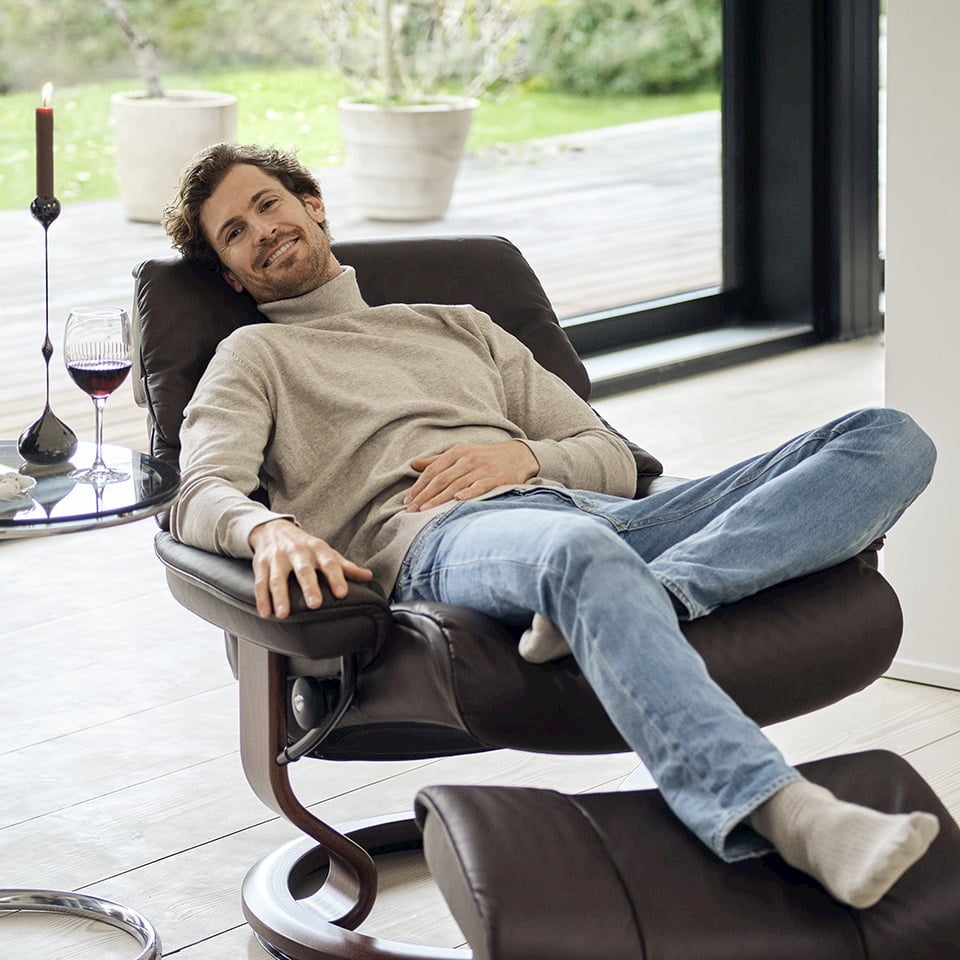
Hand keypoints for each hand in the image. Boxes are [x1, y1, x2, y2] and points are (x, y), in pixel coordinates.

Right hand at [248, 518, 372, 618]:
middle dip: (309, 586)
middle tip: (314, 604)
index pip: (329, 563)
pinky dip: (262, 599)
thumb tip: (368, 576)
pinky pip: (260, 582)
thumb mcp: (326, 552)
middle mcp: (297, 552)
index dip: (336, 578)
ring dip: (279, 596)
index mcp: (317, 549)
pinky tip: (266, 613)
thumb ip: (345, 566)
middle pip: (303, 569)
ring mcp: (277, 558)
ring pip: (277, 578)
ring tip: (283, 614)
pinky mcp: (261, 564)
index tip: (342, 593)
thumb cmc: (305, 546)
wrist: (273, 529)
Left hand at [405, 440, 539, 512]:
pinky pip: (480, 486)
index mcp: (456, 452)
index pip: (433, 470)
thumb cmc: (483, 457)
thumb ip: (436, 460)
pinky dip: (469, 493)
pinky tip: (458, 500)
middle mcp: (468, 459)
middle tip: (411, 510)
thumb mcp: (460, 453)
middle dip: (425, 496)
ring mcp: (482, 469)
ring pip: (457, 485)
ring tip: (426, 511)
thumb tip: (413, 464)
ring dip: (439, 499)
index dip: (419, 485)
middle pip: (442, 479)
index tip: (408, 499)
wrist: (517, 456)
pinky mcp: (496, 479)